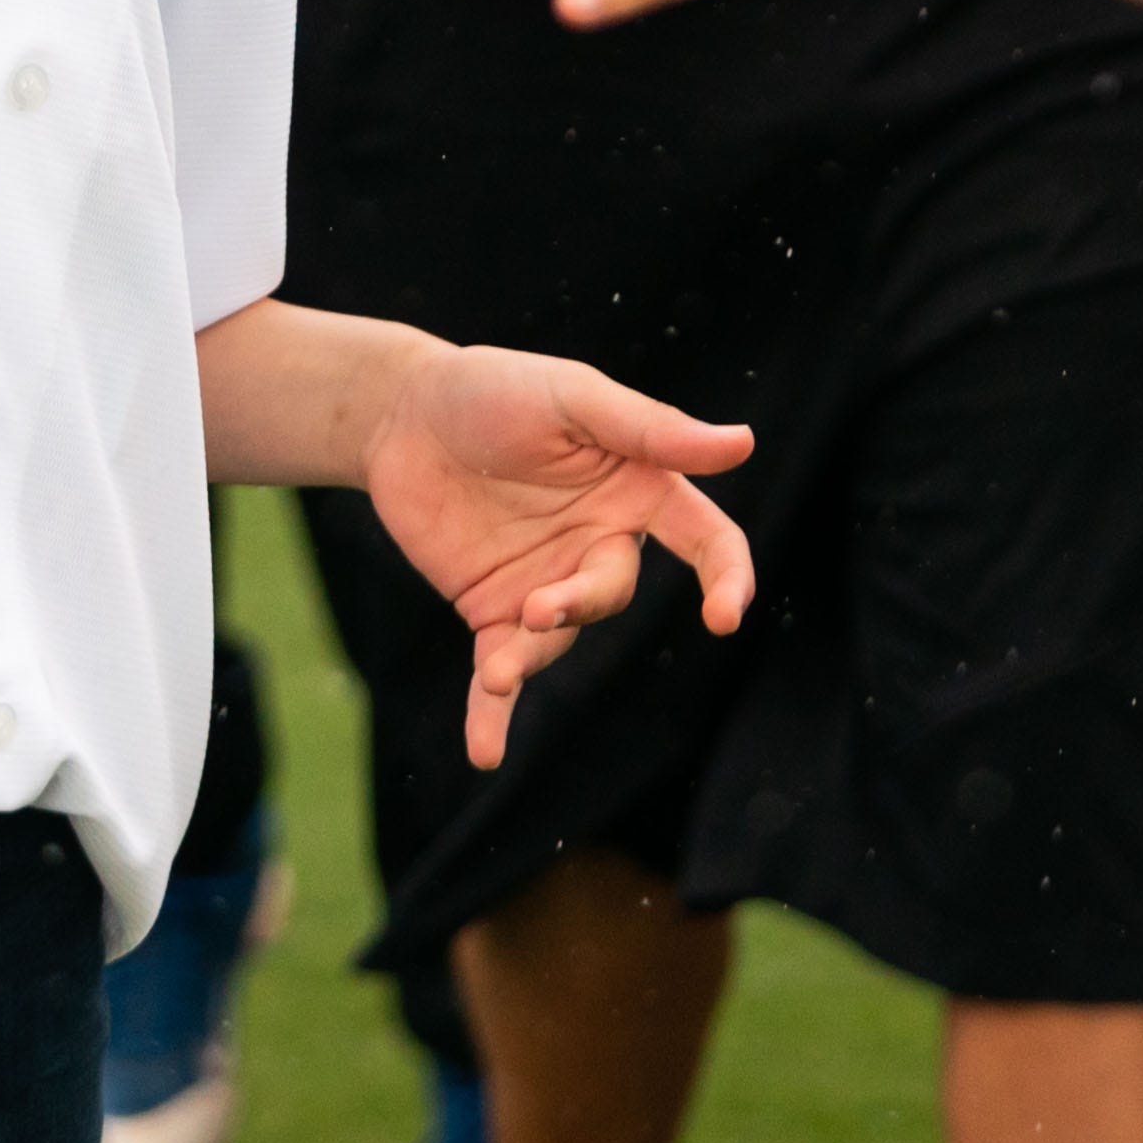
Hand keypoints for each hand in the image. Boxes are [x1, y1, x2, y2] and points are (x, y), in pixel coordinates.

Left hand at [361, 341, 754, 771]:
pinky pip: (502, 669)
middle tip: (535, 607)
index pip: (706, 539)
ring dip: (529, 659)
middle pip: (612, 592)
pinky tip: (484, 754)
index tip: (723, 616)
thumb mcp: (572, 398)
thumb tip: (743, 443)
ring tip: (495, 673)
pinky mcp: (492, 609)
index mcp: (637, 489)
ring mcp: (547, 581)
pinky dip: (493, 713)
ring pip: (558, 639)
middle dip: (579, 604)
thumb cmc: (494, 388)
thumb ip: (650, 429)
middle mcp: (600, 543)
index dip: (727, 578)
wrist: (400, 413)